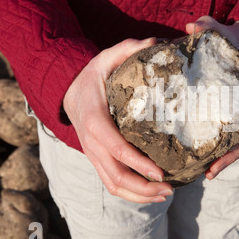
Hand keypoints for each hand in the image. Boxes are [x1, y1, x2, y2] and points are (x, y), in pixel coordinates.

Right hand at [63, 38, 172, 202]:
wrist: (68, 92)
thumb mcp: (106, 57)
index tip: (160, 172)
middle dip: (142, 187)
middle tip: (169, 188)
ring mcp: (92, 154)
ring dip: (138, 195)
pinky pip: (111, 182)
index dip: (137, 163)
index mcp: (94, 119)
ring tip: (165, 195)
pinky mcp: (97, 159)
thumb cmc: (92, 76)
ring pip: (112, 184)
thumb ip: (128, 49)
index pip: (115, 147)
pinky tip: (151, 193)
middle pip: (115, 174)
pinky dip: (130, 193)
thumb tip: (156, 43)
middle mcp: (91, 142)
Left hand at [185, 16, 238, 179]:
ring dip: (223, 158)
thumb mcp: (224, 31)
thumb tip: (189, 27)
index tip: (215, 166)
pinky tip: (204, 157)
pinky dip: (222, 148)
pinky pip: (233, 134)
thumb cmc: (237, 39)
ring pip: (238, 142)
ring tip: (201, 171)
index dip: (235, 151)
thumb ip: (208, 26)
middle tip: (205, 173)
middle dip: (226, 159)